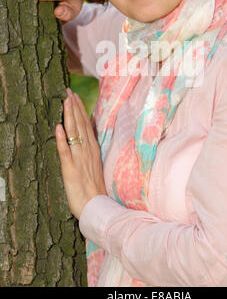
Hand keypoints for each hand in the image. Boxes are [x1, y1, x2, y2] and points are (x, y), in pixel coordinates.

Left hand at [55, 88, 106, 218]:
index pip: (86, 124)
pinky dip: (61, 140)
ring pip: (74, 133)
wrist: (96, 206)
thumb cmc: (95, 188)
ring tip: (65, 101)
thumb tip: (88, 135)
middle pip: (80, 124)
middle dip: (74, 107)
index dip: (79, 109)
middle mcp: (87, 150)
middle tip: (68, 91)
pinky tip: (58, 128)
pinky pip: (65, 152)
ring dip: (70, 117)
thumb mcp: (95, 164)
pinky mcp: (71, 170)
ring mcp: (79, 159)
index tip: (74, 95)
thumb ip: (91, 149)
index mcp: (93, 149)